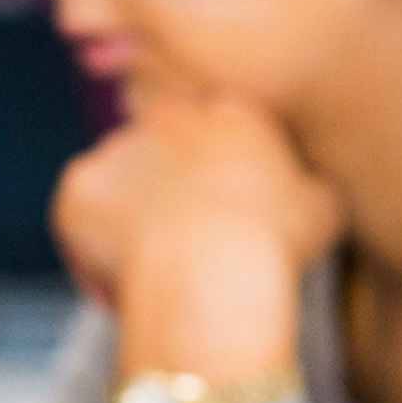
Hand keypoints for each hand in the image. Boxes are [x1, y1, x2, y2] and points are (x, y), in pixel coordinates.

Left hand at [50, 91, 341, 378]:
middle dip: (173, 190)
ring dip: (133, 220)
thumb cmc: (273, 244)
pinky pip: (82, 222)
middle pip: (167, 151)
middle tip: (189, 245)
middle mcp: (168, 116)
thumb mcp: (323, 209)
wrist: (210, 270)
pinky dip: (94, 254)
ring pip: (122, 185)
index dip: (221, 177)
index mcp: (231, 111)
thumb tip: (309, 192)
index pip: (221, 132)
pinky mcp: (79, 186)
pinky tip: (123, 290)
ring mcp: (117, 148)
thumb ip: (310, 187)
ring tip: (157, 275)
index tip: (227, 215)